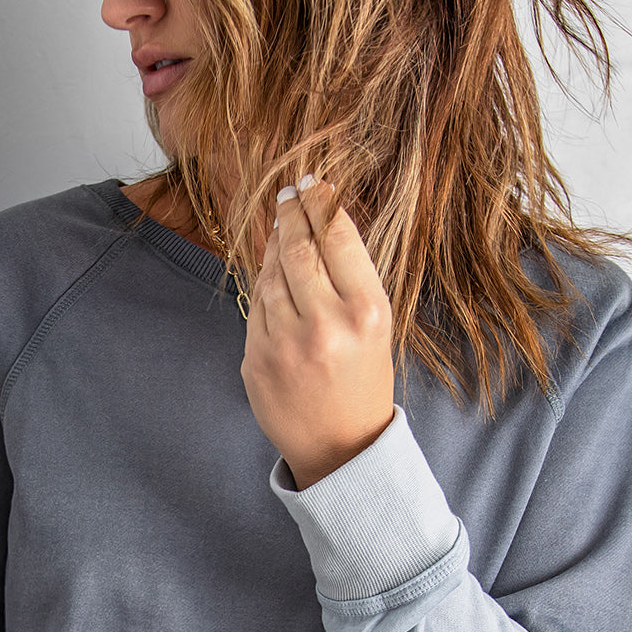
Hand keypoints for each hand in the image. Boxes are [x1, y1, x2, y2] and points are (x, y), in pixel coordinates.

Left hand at [240, 176, 395, 489]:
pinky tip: (270, 266)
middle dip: (292, 214)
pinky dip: (263, 281)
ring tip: (280, 223)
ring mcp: (285, 343)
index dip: (321, 204)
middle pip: (299, 249)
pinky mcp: (256, 358)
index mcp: (365, 313)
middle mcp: (325, 325)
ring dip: (274, 243)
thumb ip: (350, 278)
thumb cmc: (363, 381)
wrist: (341, 447)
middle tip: (289, 193)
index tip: (313, 184)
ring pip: (271, 273)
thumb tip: (321, 219)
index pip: (337, 239)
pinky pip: (256, 305)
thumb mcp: (375, 327)